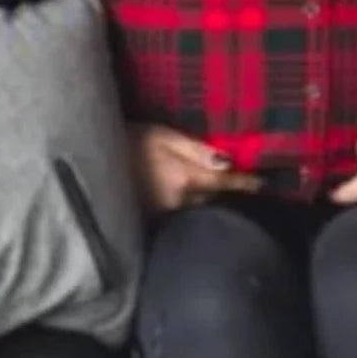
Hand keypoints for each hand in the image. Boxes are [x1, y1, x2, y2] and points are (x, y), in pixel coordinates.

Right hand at [130, 123, 263, 212]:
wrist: (92, 159)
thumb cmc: (129, 140)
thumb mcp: (163, 135)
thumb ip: (196, 149)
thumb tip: (228, 162)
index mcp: (184, 179)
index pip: (224, 184)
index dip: (246, 184)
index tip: (264, 184)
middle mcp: (178, 203)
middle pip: (213, 200)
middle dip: (225, 192)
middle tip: (240, 182)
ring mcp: (164, 216)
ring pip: (197, 209)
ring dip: (208, 201)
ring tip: (217, 190)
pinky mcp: (152, 222)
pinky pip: (180, 215)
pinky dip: (190, 207)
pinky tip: (190, 200)